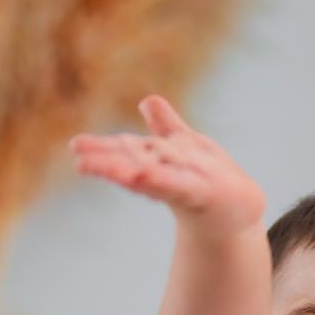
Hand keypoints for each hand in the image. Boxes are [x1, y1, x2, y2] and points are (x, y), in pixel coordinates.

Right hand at [69, 94, 264, 236]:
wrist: (240, 212)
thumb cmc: (210, 182)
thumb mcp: (189, 148)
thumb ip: (167, 128)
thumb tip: (148, 101)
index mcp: (158, 162)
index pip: (126, 151)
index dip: (101, 149)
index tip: (75, 146)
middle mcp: (164, 175)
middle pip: (132, 164)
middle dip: (106, 162)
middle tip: (78, 162)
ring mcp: (182, 185)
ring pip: (149, 176)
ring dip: (125, 173)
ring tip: (102, 170)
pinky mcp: (201, 193)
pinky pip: (177, 185)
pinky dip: (159, 179)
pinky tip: (141, 175)